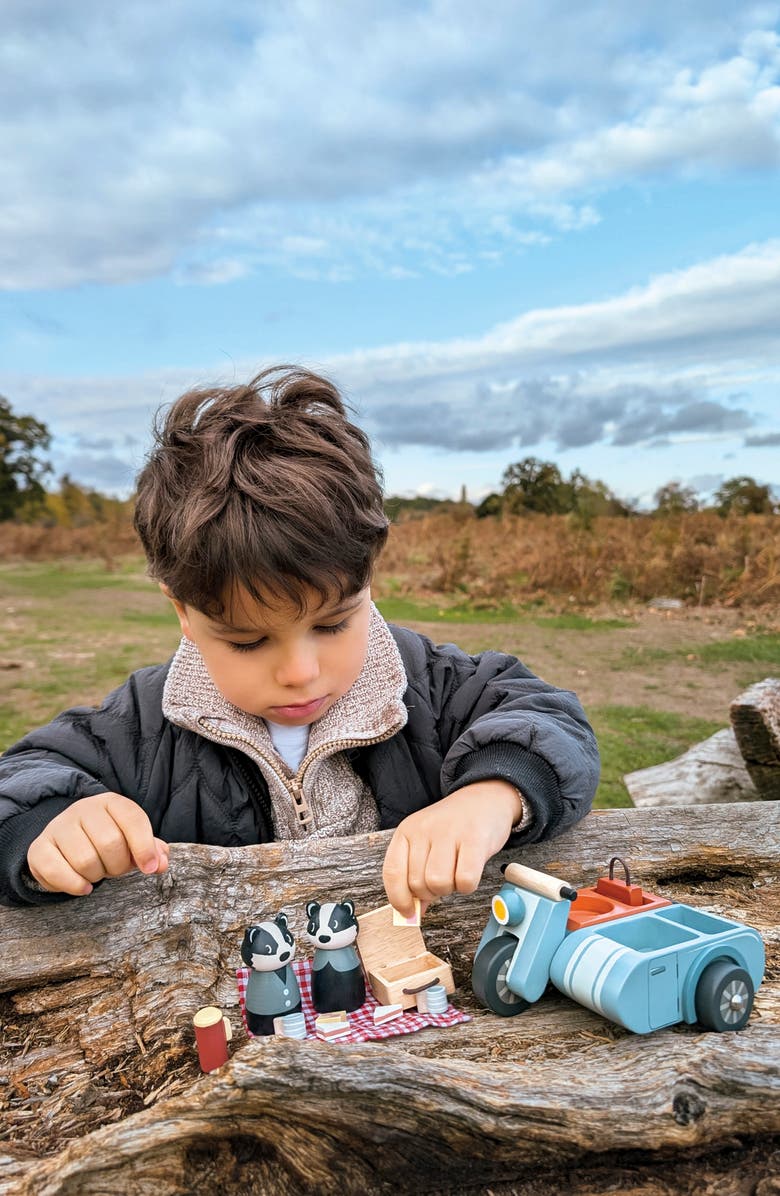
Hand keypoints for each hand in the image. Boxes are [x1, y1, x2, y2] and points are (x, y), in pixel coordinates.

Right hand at [27, 793, 168, 896]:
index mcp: (111, 802)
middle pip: (110, 843)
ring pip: (85, 861)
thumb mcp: (132, 840)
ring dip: (96, 876)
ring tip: (96, 872)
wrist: (67, 841)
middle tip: (114, 869)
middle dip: (118, 866)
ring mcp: (58, 826)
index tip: (150, 868)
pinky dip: (74, 885)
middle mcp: (83, 809)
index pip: (133, 819)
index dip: (145, 847)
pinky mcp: (39, 848)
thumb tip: (161, 863)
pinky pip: (57, 872)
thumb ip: (152, 850)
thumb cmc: (107, 840)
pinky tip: (82, 886)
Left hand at [382, 780, 521, 916]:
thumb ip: (415, 877)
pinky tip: (471, 871)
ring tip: (457, 872)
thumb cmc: (454, 827)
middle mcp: (424, 830)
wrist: (485, 798)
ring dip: (450, 888)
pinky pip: (465, 879)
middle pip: (417, 884)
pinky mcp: (474, 838)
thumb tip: (411, 914)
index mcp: (406, 831)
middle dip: (431, 893)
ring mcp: (449, 832)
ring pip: (438, 883)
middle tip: (444, 879)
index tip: (408, 913)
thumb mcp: (427, 845)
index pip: (392, 873)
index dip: (398, 899)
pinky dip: (468, 885)